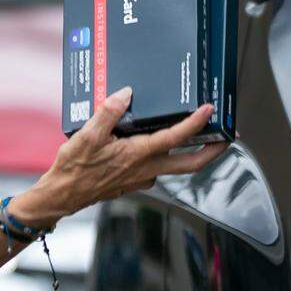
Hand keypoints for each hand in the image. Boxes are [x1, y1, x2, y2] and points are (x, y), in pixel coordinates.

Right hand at [13, 86, 227, 225]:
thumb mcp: (88, 135)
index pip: (176, 138)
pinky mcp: (134, 182)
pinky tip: (155, 145)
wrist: (62, 196)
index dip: (196, 122)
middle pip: (191, 164)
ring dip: (189, 153)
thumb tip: (126, 94)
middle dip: (213, 151)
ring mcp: (142, 178)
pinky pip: (157, 169)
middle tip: (228, 138)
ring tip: (196, 136)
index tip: (209, 110)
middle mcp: (146, 169)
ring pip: (175, 167)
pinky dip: (164, 158)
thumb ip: (109, 112)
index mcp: (138, 154)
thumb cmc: (74, 168)